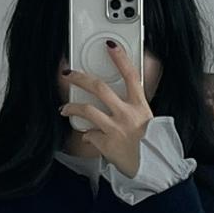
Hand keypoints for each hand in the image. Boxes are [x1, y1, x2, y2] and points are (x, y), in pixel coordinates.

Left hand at [59, 40, 152, 177]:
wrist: (148, 167)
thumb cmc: (146, 142)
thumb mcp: (145, 118)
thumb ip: (131, 103)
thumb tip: (115, 89)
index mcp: (140, 106)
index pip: (131, 76)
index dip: (121, 59)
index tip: (110, 45)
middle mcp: (128, 115)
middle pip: (100, 88)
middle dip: (80, 78)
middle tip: (69, 74)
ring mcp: (116, 129)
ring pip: (87, 110)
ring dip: (72, 107)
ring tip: (65, 108)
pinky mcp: (106, 143)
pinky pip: (89, 134)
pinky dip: (87, 135)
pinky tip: (89, 136)